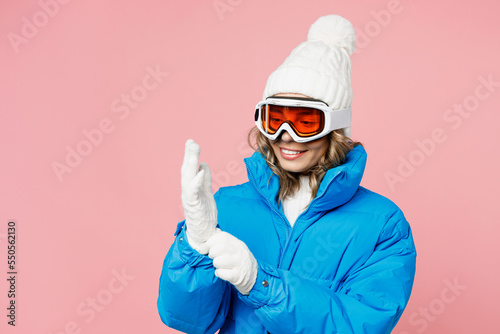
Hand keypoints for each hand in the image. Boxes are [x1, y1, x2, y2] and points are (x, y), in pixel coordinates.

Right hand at [181, 139, 217, 253]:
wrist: (204, 235)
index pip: (190, 168)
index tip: (191, 142)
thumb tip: (204, 165)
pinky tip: (200, 172)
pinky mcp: (194, 206)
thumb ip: (205, 180)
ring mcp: (189, 198)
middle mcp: (188, 191)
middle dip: (188, 155)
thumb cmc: (204, 215)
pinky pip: (193, 192)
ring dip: (190, 165)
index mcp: (191, 187)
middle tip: (191, 142)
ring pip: (187, 179)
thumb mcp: (207, 193)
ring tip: (193, 153)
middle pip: (187, 170)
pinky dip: (196, 181)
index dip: (190, 155)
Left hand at [206, 231, 257, 294]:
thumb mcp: (234, 247)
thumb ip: (222, 242)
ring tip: (219, 265)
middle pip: (219, 248)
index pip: (221, 237)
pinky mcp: (237, 276)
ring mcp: (239, 264)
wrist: (254, 275)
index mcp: (236, 242)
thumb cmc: (238, 259)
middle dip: (212, 254)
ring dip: (215, 264)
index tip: (205, 248)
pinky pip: (222, 273)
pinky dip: (219, 273)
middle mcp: (239, 251)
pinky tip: (221, 272)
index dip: (209, 242)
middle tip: (213, 257)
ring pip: (218, 261)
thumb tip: (203, 243)